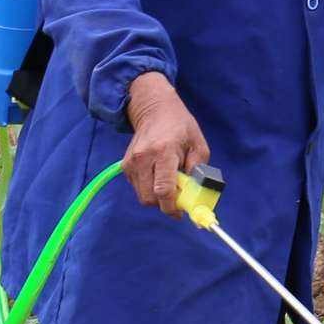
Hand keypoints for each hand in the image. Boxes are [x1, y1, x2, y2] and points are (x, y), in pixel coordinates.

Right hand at [123, 72, 208, 211]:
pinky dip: (149, 189)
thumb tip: (196, 195)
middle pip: (150, 198)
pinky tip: (158, 176)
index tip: (181, 213)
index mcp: (164, 152)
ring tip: (170, 183)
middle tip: (178, 199)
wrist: (154, 110)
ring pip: (143, 196)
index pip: (163, 189)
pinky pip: (138, 188)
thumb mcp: (198, 145)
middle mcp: (143, 158)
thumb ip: (198, 171)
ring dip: (157, 197)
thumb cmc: (180, 127)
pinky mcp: (125, 166)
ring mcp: (131, 162)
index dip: (172, 207)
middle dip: (165, 204)